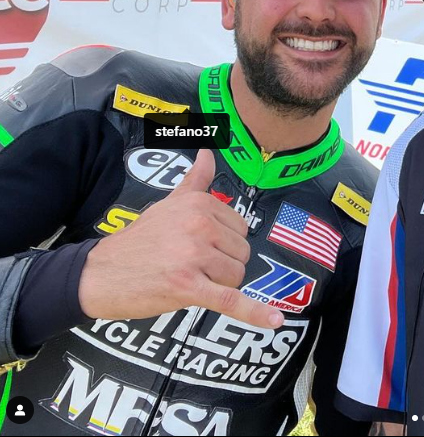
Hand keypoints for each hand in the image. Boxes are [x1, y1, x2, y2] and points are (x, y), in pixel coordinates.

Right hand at [78, 149, 281, 328]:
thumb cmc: (140, 240)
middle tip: (191, 264)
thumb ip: (196, 179)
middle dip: (223, 265)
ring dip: (219, 285)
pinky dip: (254, 312)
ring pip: (237, 277)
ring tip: (188, 278)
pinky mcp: (189, 288)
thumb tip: (208, 151)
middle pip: (242, 254)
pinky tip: (274, 321)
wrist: (100, 274)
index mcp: (200, 204)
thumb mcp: (169, 203)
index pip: (241, 229)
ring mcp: (194, 257)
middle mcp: (200, 226)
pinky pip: (231, 301)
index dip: (225, 243)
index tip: (201, 246)